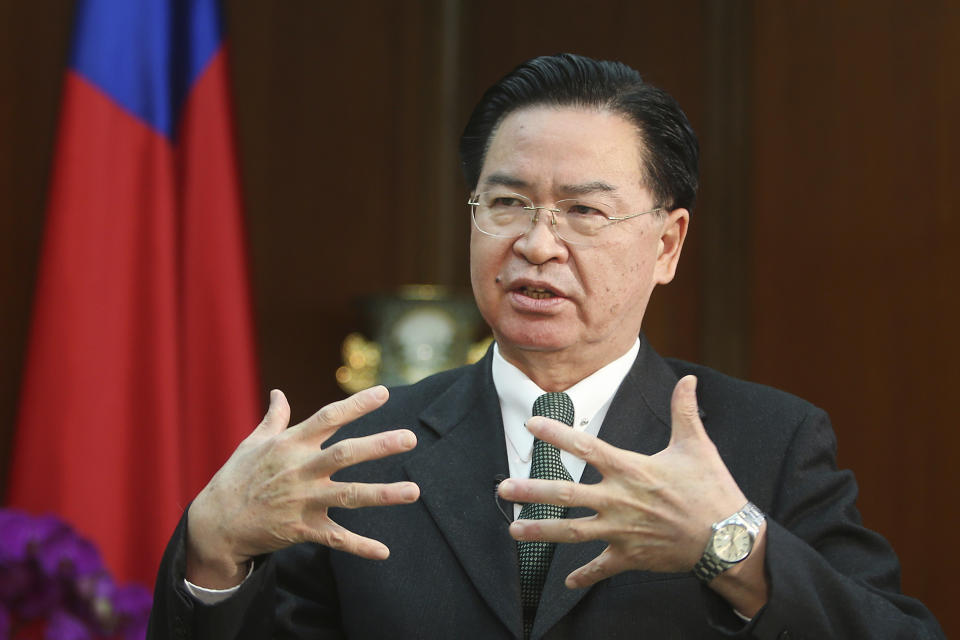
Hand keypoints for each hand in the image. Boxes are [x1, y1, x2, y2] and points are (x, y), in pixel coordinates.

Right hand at [185, 386, 419, 588]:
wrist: (215, 523)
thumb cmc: (236, 477)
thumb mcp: (252, 443)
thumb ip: (274, 418)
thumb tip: (279, 393)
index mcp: (290, 444)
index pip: (328, 418)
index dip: (356, 405)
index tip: (384, 392)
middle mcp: (300, 470)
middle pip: (345, 455)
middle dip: (379, 446)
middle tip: (411, 438)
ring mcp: (302, 501)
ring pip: (349, 496)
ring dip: (383, 494)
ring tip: (414, 491)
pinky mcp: (301, 529)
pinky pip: (335, 539)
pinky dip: (360, 547)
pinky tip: (384, 552)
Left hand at [497, 375, 750, 587]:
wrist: (728, 539)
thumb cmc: (712, 490)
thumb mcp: (697, 446)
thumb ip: (684, 411)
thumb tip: (689, 378)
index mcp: (631, 469)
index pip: (586, 447)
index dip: (557, 434)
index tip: (531, 424)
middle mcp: (619, 500)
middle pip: (566, 494)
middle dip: (532, 491)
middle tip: (503, 488)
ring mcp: (622, 531)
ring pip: (572, 532)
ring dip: (541, 532)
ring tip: (514, 530)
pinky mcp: (630, 557)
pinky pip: (601, 568)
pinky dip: (583, 576)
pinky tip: (565, 582)